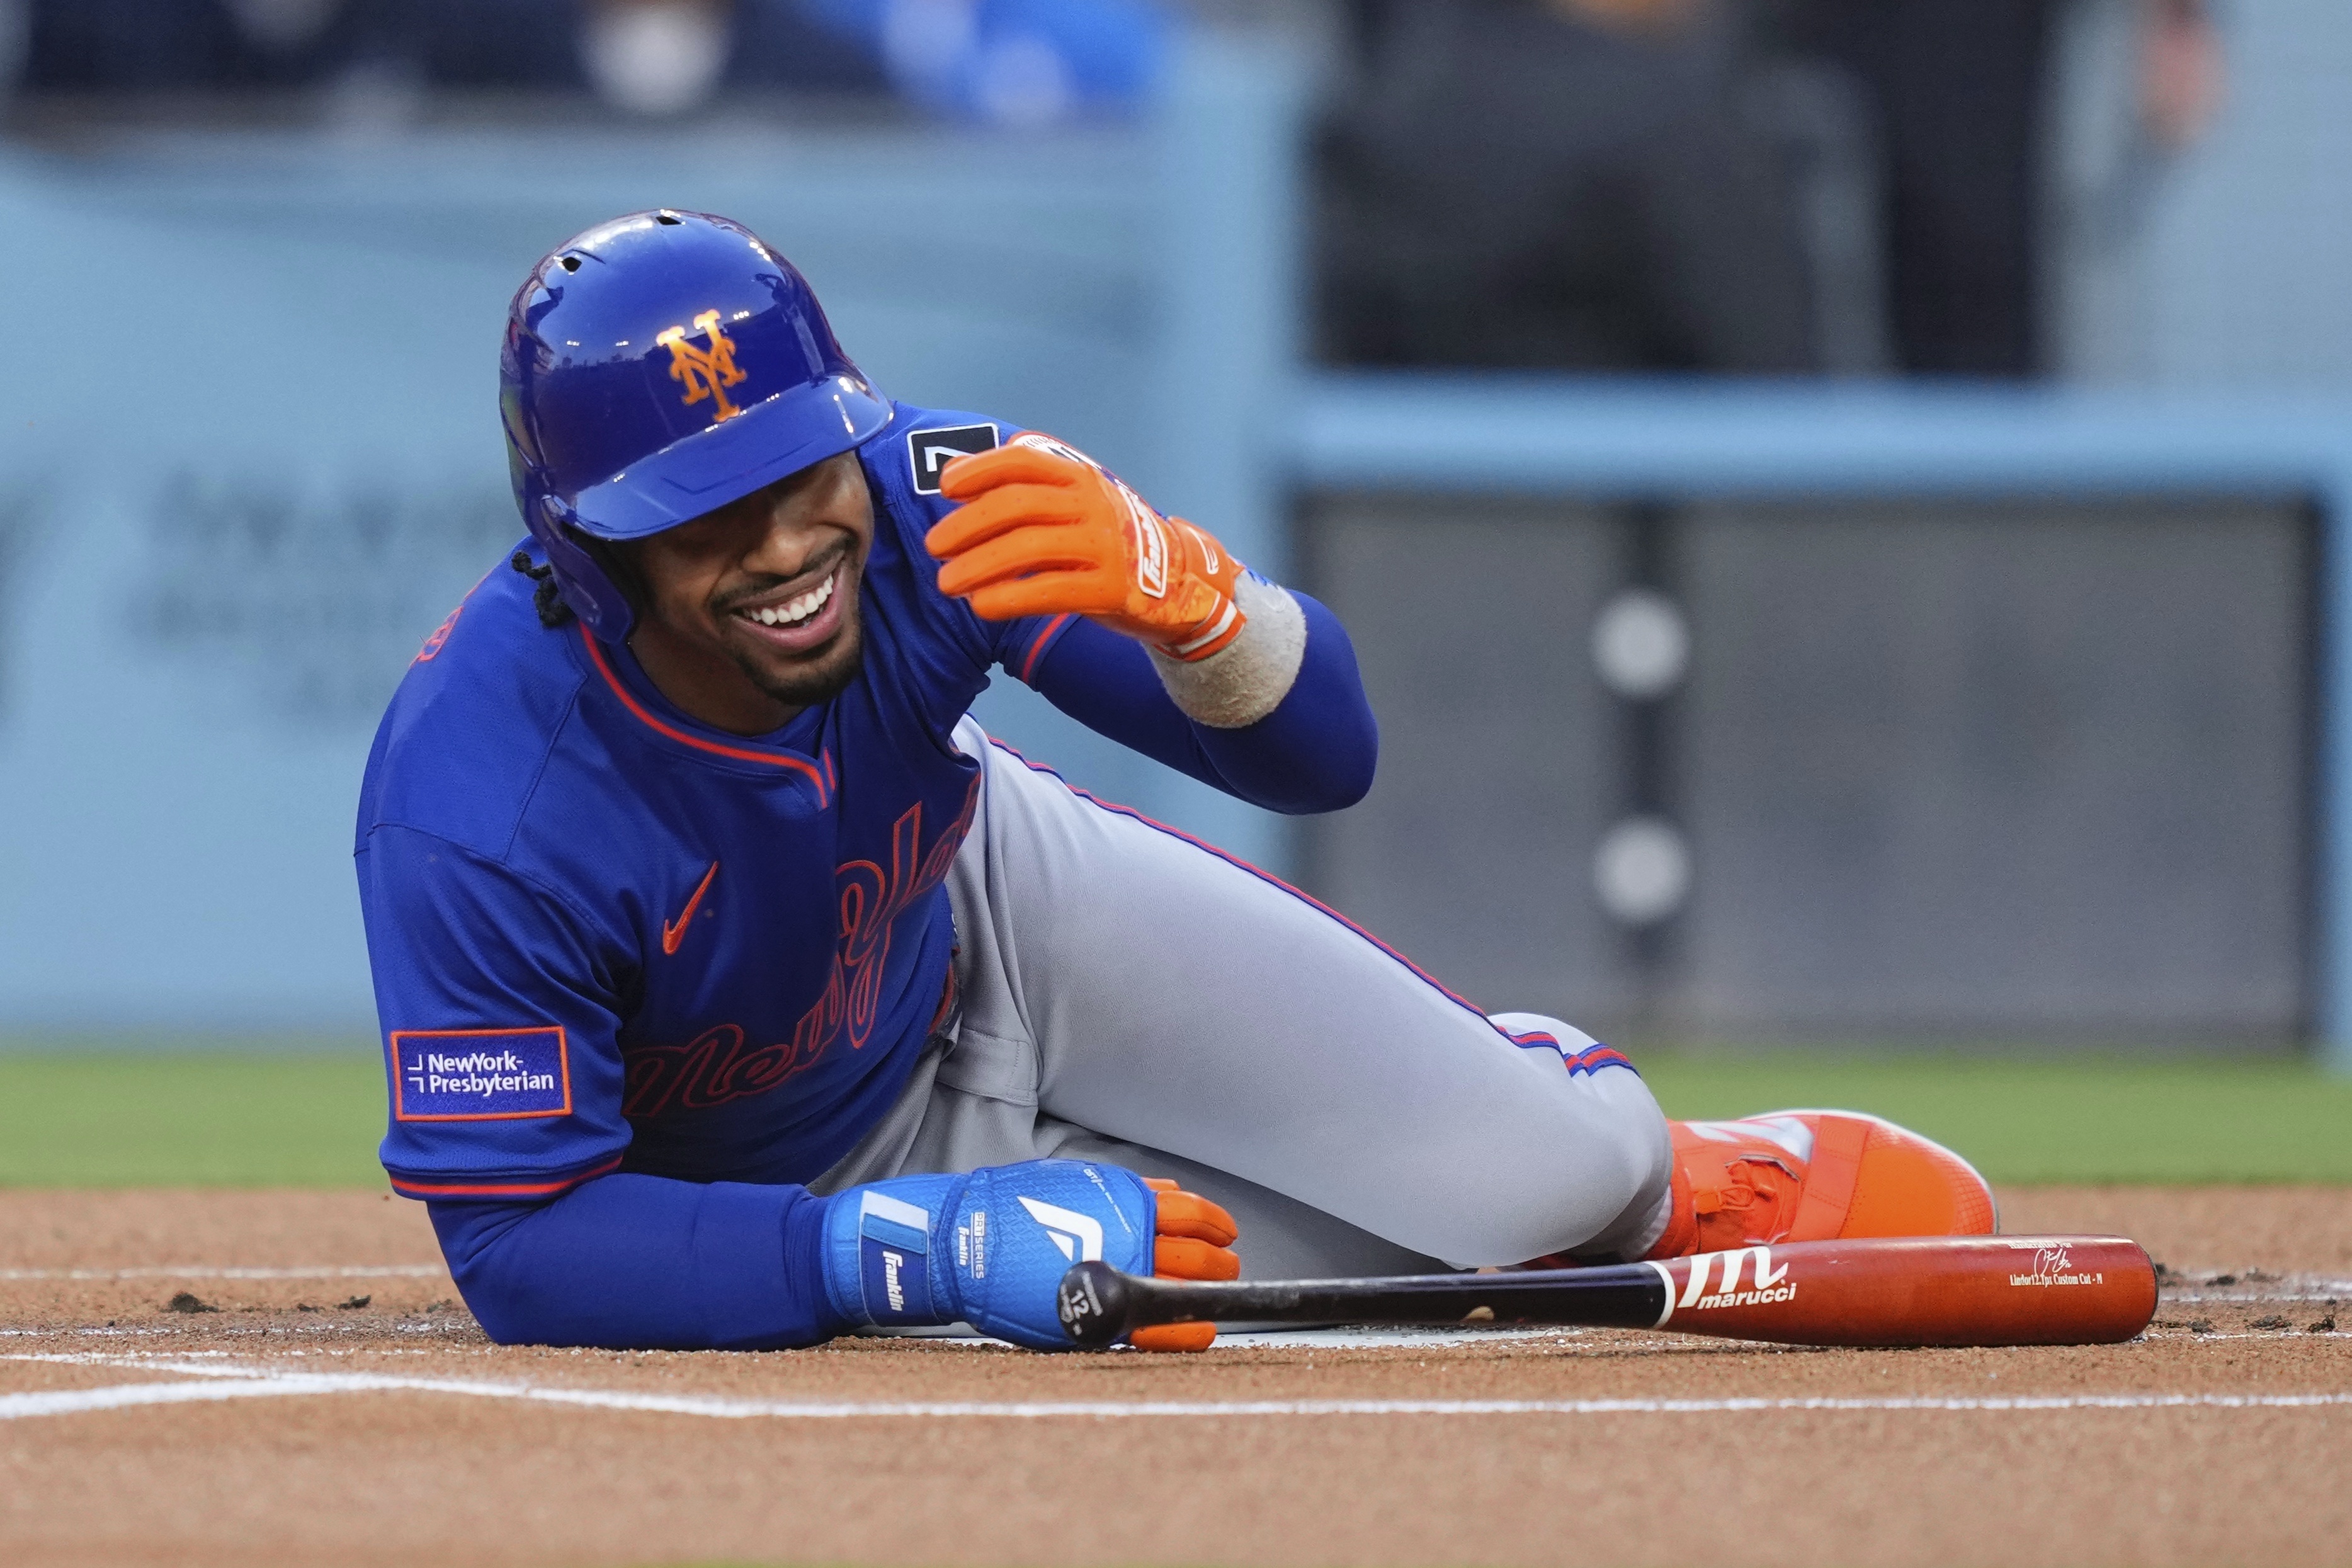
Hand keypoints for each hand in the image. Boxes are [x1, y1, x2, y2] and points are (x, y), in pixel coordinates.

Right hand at [820, 1159, 1239, 1350]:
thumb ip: (1118, 1191)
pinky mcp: (1096, 1313)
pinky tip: (1199, 1331)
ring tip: (1215, 1291)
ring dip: (1209, 1289)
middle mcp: (1127, 1235)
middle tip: (1225, 1266)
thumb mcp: (1071, 1181)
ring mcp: (1115, 1276)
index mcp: (1123, 1199)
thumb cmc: (1012, 1211)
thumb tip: (1166, 1195)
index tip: (1226, 1233)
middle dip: (1218, 1262)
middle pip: (1196, 1254)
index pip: (1191, 1213)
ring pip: (1184, 1286)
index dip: (1216, 1225)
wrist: (961, 1243)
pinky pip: (1158, 1325)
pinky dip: (1185, 1329)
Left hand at [927, 434, 1247, 661]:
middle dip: (966, 526)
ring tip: (947, 583)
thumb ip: (1033, 492)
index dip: (978, 471)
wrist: (1178, 583)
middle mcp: (1093, 504)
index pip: (1021, 462)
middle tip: (934, 546)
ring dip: (977, 565)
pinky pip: (1049, 590)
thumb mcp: (1079, 503)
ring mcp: (1104, 546)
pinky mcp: (1110, 589)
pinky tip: (982, 606)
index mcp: (1080, 476)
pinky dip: (1009, 597)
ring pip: (1027, 548)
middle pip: (1016, 506)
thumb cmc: (1108, 542)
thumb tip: (958, 483)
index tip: (946, 489)